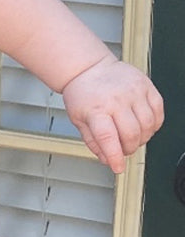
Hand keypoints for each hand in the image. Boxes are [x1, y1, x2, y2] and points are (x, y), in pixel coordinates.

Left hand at [62, 56, 163, 172]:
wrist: (90, 69)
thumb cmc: (83, 93)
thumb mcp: (78, 120)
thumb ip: (93, 142)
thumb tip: (106, 159)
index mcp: (96, 109)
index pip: (108, 138)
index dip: (115, 156)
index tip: (117, 167)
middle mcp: (116, 100)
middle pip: (132, 134)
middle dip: (128, 148)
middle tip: (121, 149)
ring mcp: (134, 92)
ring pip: (148, 126)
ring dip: (142, 138)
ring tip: (131, 137)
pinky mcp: (147, 87)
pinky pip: (158, 113)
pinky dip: (153, 125)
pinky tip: (142, 126)